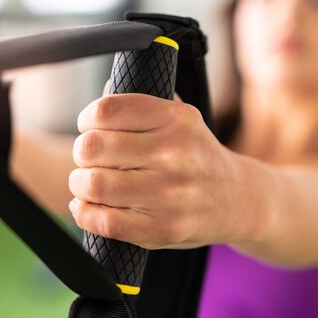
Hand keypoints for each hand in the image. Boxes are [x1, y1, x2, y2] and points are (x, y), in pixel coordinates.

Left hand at [68, 93, 239, 249]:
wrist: (237, 199)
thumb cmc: (197, 157)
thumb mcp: (183, 119)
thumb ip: (144, 105)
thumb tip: (105, 90)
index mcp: (178, 119)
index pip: (106, 111)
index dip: (87, 120)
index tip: (91, 129)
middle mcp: (175, 154)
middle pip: (92, 147)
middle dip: (82, 154)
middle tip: (91, 160)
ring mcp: (170, 194)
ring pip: (93, 184)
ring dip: (80, 184)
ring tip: (89, 184)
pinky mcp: (162, 228)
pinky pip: (103, 221)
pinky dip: (85, 214)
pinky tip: (90, 207)